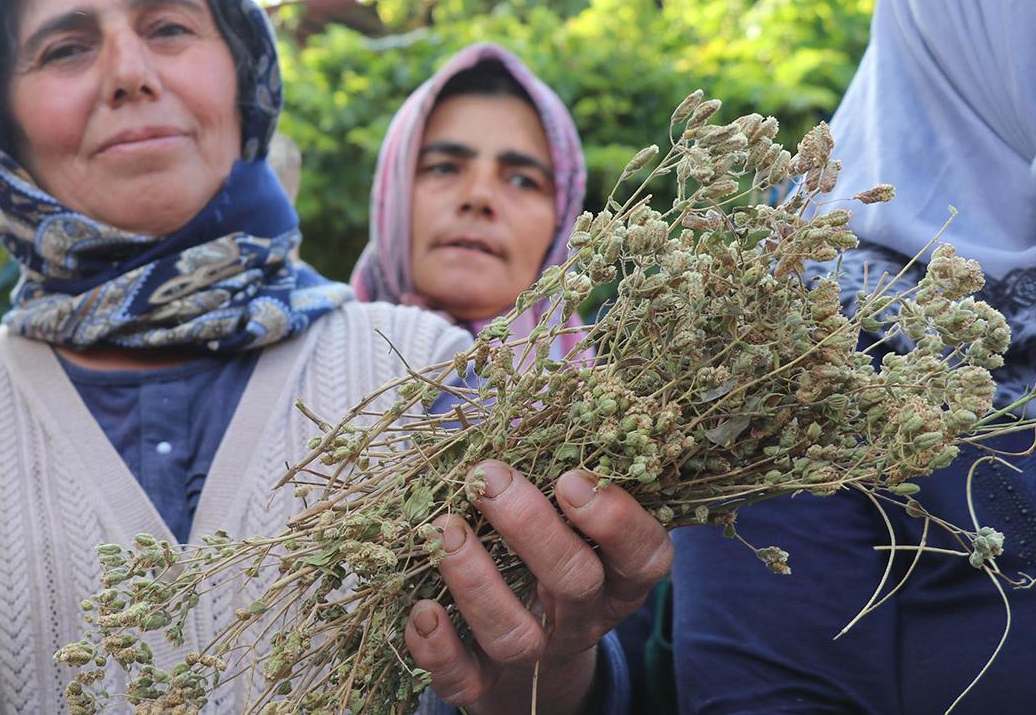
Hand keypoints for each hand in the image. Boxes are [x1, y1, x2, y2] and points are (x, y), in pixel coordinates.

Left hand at [404, 462, 671, 714]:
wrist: (528, 675)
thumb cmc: (542, 561)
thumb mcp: (565, 518)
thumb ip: (558, 462)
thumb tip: (547, 381)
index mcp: (614, 576)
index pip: (643, 555)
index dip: (616, 520)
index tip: (570, 479)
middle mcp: (581, 619)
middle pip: (574, 582)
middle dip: (531, 528)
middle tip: (489, 479)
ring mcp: (534, 656)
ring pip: (517, 634)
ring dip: (477, 582)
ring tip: (443, 530)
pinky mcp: (484, 688)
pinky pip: (465, 679)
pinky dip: (440, 648)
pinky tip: (422, 609)